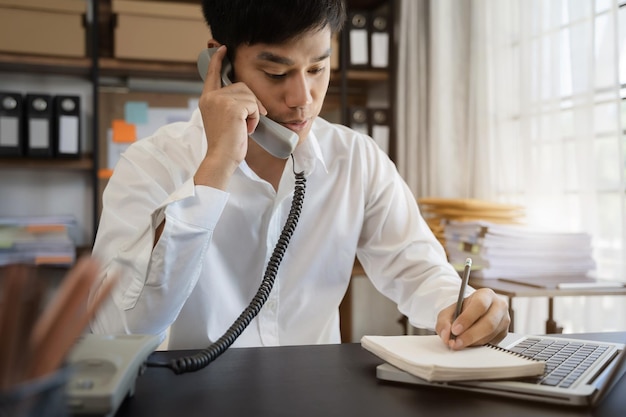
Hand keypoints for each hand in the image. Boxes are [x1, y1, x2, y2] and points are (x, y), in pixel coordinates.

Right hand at [195, 45, 266, 188]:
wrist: (221, 158)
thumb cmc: (225, 144)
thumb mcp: (224, 120)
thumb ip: (229, 105)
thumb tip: (246, 95)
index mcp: (207, 99)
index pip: (212, 74)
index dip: (218, 60)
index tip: (222, 48)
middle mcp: (211, 97)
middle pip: (241, 86)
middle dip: (252, 102)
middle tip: (249, 122)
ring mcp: (221, 100)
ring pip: (249, 95)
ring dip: (253, 112)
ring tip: (244, 128)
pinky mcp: (233, 107)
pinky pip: (254, 105)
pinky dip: (255, 118)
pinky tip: (246, 129)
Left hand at [435, 288, 509, 349]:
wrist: (473, 312)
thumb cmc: (464, 309)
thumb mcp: (450, 310)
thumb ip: (444, 321)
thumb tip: (446, 335)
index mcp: (486, 295)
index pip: (479, 305)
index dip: (467, 319)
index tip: (455, 329)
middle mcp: (499, 306)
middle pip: (489, 323)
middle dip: (470, 335)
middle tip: (456, 342)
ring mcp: (504, 320)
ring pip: (490, 335)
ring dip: (473, 342)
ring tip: (460, 342)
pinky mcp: (504, 333)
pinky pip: (492, 342)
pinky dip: (478, 344)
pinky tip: (470, 342)